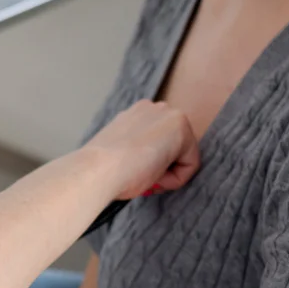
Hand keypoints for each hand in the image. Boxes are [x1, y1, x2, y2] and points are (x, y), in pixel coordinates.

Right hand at [82, 100, 198, 199]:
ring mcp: (169, 114)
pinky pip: (190, 165)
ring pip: (182, 158)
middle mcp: (155, 108)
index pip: (159, 146)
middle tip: (140, 177)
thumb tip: (149, 165)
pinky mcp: (181, 128)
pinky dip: (175, 179)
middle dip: (161, 169)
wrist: (98, 170)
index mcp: (137, 113)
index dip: (149, 166)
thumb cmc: (103, 169)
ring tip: (145, 176)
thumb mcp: (121, 153)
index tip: (133, 173)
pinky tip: (153, 176)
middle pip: (174, 150)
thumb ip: (137, 151)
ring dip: (167, 174)